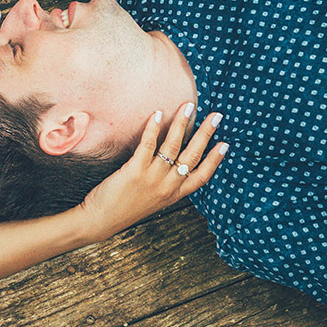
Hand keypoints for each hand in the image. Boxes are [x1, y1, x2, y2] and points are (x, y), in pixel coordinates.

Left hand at [77, 102, 227, 240]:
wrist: (101, 220)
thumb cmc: (125, 207)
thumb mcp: (154, 200)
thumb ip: (166, 184)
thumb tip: (173, 162)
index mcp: (174, 194)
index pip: (201, 176)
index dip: (215, 160)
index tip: (225, 144)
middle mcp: (167, 186)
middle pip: (192, 156)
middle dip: (206, 134)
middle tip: (216, 116)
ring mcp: (152, 179)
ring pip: (172, 146)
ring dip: (181, 123)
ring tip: (188, 106)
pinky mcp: (135, 171)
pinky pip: (148, 145)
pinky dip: (153, 128)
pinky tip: (158, 114)